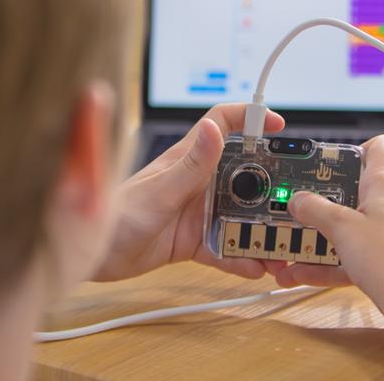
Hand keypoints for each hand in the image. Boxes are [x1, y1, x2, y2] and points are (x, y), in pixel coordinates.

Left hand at [94, 103, 285, 281]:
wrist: (92, 257)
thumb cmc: (115, 214)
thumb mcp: (160, 191)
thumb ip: (190, 165)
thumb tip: (213, 130)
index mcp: (188, 159)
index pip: (223, 123)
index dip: (250, 116)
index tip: (276, 124)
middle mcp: (197, 181)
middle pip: (243, 171)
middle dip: (268, 181)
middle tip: (291, 195)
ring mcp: (197, 210)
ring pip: (238, 212)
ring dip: (258, 227)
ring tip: (280, 242)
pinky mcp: (193, 240)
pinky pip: (225, 247)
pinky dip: (240, 258)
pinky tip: (255, 268)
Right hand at [274, 134, 383, 316]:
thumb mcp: (341, 228)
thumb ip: (315, 209)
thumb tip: (299, 199)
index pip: (380, 146)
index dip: (354, 148)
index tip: (327, 162)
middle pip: (355, 190)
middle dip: (324, 200)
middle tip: (300, 204)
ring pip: (351, 226)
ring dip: (320, 236)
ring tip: (291, 245)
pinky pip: (353, 253)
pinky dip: (329, 260)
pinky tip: (301, 273)